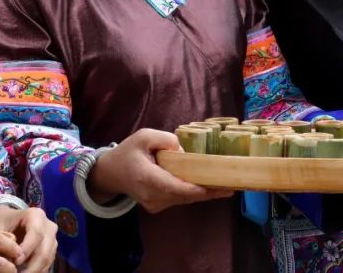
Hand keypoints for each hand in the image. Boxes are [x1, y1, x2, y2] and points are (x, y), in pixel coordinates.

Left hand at [0, 205, 57, 272]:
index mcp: (36, 215)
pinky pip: (46, 264)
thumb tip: (2, 261)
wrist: (9, 217)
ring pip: (47, 259)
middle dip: (31, 267)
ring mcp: (52, 238)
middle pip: (45, 250)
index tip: (14, 263)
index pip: (36, 234)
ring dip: (34, 271)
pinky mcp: (50, 249)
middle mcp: (48, 226)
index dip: (26, 250)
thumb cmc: (2, 220)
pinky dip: (36, 271)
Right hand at [88, 128, 232, 213]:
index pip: (174, 187)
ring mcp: (154, 204)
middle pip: (184, 195)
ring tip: (227, 187)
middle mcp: (152, 195)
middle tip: (232, 185)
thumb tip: (182, 149)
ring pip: (184, 199)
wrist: (110, 173)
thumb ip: (164, 139)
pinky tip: (212, 188)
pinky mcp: (158, 206)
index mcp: (147, 178)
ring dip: (204, 193)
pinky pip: (179, 199)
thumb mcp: (144, 136)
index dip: (195, 189)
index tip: (214, 187)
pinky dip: (194, 193)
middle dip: (208, 191)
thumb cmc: (128, 152)